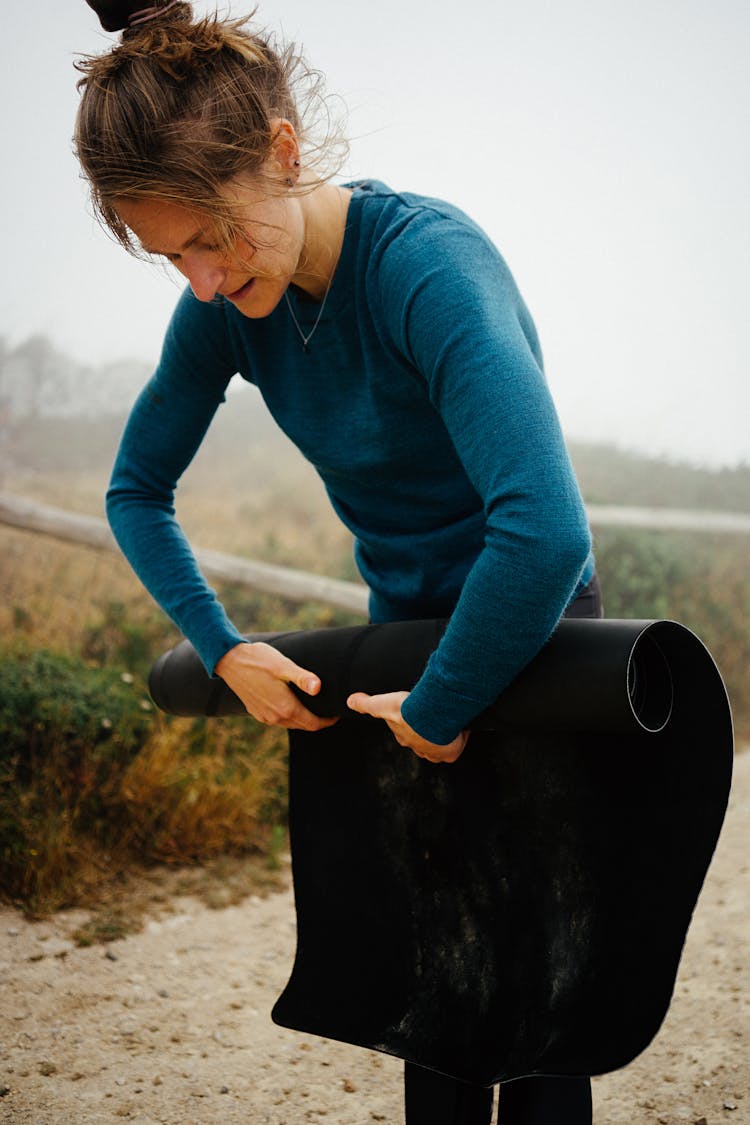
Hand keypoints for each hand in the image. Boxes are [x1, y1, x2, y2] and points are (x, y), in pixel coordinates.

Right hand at [215, 641, 337, 731]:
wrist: (230, 661)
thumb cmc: (259, 660)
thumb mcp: (283, 666)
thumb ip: (302, 678)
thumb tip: (318, 688)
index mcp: (285, 707)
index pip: (313, 724)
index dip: (328, 721)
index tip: (337, 713)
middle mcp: (275, 717)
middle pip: (303, 726)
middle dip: (317, 720)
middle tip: (328, 709)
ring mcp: (264, 717)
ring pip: (291, 723)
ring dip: (303, 718)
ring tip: (313, 705)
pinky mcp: (256, 713)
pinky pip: (278, 719)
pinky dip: (289, 715)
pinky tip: (292, 703)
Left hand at [346, 690, 468, 762]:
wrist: (434, 713)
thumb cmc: (408, 710)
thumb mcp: (382, 704)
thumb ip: (366, 703)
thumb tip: (350, 700)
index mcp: (403, 736)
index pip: (404, 732)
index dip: (408, 723)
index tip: (414, 713)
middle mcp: (418, 747)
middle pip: (422, 739)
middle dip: (425, 730)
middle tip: (432, 715)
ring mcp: (434, 752)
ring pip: (438, 744)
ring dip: (442, 734)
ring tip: (446, 720)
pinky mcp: (450, 752)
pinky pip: (456, 745)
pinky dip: (459, 737)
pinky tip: (459, 725)